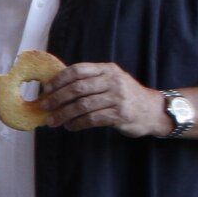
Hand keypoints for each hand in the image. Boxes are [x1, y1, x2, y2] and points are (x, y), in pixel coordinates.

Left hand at [40, 61, 168, 135]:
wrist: (153, 110)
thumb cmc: (125, 96)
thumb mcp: (110, 81)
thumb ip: (89, 81)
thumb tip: (55, 89)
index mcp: (107, 69)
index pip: (77, 70)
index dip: (58, 80)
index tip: (46, 90)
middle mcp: (113, 81)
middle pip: (77, 88)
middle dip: (57, 98)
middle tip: (44, 107)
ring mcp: (117, 97)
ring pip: (82, 105)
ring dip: (63, 114)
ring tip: (53, 121)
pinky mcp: (120, 114)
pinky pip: (92, 119)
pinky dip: (77, 123)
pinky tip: (70, 126)